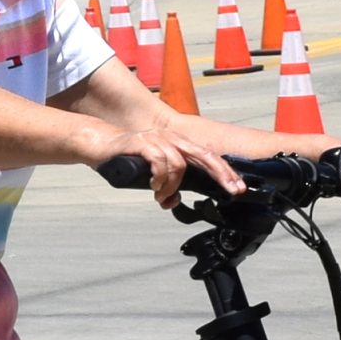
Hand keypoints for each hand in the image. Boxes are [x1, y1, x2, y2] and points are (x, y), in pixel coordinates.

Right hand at [96, 124, 246, 209]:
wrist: (102, 145)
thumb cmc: (128, 159)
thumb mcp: (153, 173)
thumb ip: (167, 184)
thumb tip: (174, 200)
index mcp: (178, 145)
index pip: (208, 157)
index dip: (225, 172)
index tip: (238, 188)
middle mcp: (172, 139)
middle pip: (204, 155)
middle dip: (221, 173)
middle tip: (231, 189)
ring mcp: (157, 139)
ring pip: (179, 165)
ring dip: (172, 186)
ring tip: (161, 195)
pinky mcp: (143, 143)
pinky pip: (160, 162)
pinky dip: (160, 178)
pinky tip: (154, 186)